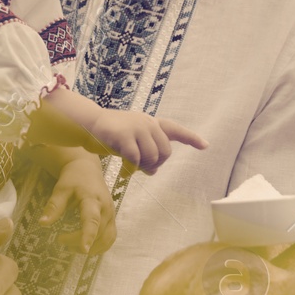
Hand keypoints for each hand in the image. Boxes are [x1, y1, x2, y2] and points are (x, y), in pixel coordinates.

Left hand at [39, 154, 116, 253]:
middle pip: (98, 233)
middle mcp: (106, 209)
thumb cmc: (73, 178)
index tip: (84, 249)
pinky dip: (99, 247)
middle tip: (60, 240)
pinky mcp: (112, 219)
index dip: (88, 235)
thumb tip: (42, 223)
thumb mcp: (61, 189)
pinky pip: (110, 238)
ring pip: (106, 239)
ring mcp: (111, 215)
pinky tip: (85, 247)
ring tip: (71, 247)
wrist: (87, 169)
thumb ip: (54, 206)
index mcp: (93, 200)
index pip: (92, 220)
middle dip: (79, 242)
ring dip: (91, 248)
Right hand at [86, 109, 206, 174]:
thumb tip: (153, 171)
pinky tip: (124, 171)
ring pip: (152, 156)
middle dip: (156, 164)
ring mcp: (136, 128)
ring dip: (144, 168)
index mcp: (151, 123)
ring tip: (132, 169)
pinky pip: (136, 158)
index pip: (175, 130)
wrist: (89, 124)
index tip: (205, 145)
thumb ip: (145, 152)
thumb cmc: (111, 135)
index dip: (191, 138)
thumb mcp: (132, 141)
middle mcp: (147, 123)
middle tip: (144, 169)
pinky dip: (131, 169)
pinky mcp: (124, 135)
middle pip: (165, 152)